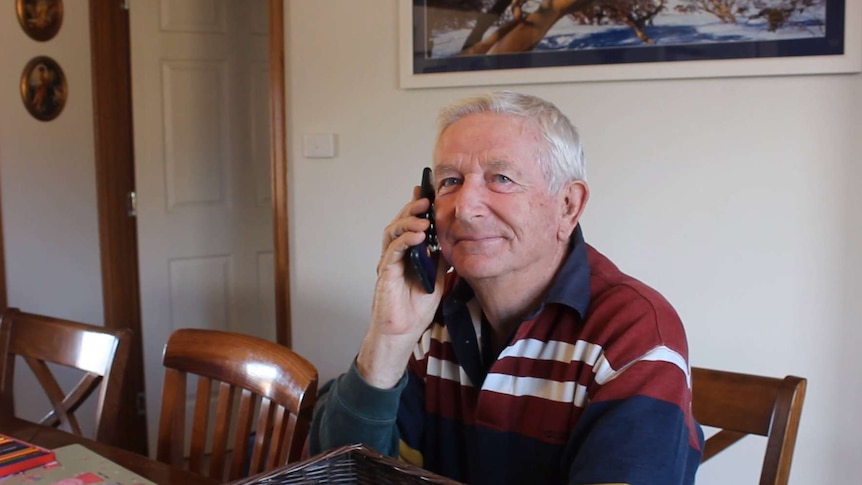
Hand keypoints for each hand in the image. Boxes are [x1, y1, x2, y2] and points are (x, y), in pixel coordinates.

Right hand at [356, 187, 445, 387]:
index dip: (418, 207)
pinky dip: (404, 240)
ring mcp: (389, 262)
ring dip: (408, 221)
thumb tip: (451, 241)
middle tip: (426, 199)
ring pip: (393, 232)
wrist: (403, 332)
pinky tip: (417, 236)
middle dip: (412, 208)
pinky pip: (392, 250)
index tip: (428, 192)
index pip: (412, 224)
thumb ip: (440, 260)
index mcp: (409, 254)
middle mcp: (396, 254)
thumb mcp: (437, 279)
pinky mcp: (385, 272)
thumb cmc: (416, 309)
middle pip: (400, 223)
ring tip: (423, 217)